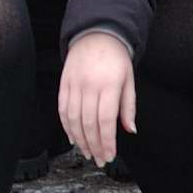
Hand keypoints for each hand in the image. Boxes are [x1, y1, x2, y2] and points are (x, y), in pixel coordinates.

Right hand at [57, 30, 138, 166]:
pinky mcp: (64, 82)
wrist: (96, 33)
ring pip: (73, 118)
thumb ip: (128, 107)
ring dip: (80, 139)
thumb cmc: (116, 58)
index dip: (107, 141)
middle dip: (94, 146)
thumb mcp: (129, 80)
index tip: (110, 155)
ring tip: (87, 152)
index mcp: (109, 85)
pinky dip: (66, 126)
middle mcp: (90, 85)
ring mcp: (75, 84)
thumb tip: (129, 130)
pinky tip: (73, 137)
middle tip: (100, 159)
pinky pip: (62, 108)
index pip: (106, 120)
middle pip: (89, 123)